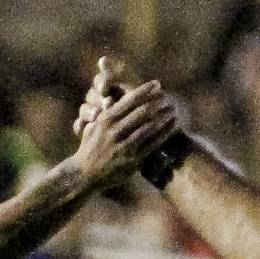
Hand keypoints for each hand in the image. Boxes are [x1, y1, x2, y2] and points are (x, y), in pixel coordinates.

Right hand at [70, 60, 177, 185]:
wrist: (85, 175)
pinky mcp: (133, 160)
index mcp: (105, 120)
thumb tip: (113, 98)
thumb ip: (104, 113)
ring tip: (174, 108)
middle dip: (158, 102)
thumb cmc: (90, 147)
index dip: (145, 90)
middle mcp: (115, 132)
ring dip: (164, 116)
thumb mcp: (92, 126)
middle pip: (142, 112)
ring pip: (149, 127)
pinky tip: (173, 126)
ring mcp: (125, 147)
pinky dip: (165, 133)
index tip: (157, 83)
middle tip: (169, 96)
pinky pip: (153, 144)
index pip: (129, 100)